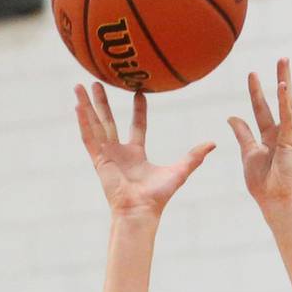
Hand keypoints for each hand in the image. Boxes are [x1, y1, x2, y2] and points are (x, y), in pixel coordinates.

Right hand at [76, 84, 214, 219]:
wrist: (140, 210)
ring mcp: (107, 155)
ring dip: (88, 105)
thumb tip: (213, 144)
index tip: (138, 91)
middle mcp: (119, 152)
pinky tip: (77, 105)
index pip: (137, 126)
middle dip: (103, 103)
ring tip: (80, 85)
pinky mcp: (98, 159)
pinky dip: (83, 121)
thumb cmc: (158, 196)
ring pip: (95, 124)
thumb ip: (194, 156)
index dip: (139, 109)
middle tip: (99, 81)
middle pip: (109, 121)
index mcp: (136, 154)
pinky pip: (88, 137)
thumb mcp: (179, 171)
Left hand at [228, 59, 291, 210]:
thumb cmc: (262, 182)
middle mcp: (281, 133)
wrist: (273, 199)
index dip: (256, 92)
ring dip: (285, 81)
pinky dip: (285, 101)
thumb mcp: (248, 152)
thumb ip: (242, 134)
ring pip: (287, 103)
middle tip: (282, 58)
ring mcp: (288, 136)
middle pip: (280, 100)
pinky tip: (283, 86)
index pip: (262, 109)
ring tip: (284, 61)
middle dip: (280, 78)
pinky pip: (288, 117)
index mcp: (270, 137)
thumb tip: (231, 117)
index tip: (252, 73)